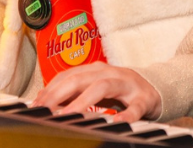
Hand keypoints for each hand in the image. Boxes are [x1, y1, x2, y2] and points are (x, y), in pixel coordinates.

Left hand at [32, 63, 161, 123]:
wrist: (157, 88)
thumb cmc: (121, 91)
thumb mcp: (97, 88)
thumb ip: (75, 92)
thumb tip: (46, 101)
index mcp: (96, 70)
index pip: (68, 75)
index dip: (50, 89)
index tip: (35, 105)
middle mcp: (109, 73)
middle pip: (80, 78)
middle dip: (59, 93)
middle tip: (44, 110)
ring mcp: (127, 85)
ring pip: (103, 87)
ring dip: (83, 101)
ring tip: (68, 116)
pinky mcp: (144, 99)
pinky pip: (134, 107)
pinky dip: (124, 115)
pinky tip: (114, 122)